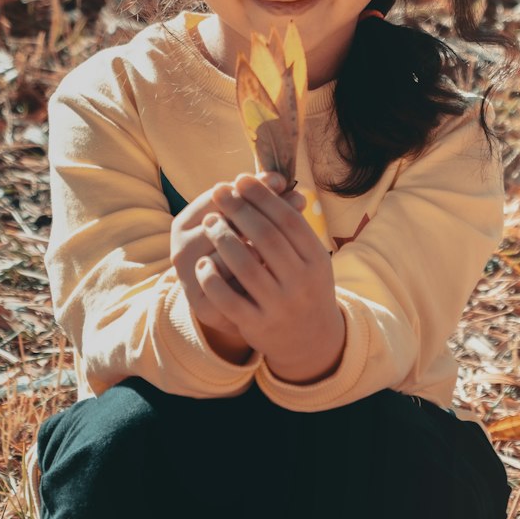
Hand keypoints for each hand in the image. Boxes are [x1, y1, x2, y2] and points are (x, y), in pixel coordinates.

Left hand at [196, 173, 344, 383]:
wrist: (311, 339)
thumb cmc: (304, 285)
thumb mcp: (308, 256)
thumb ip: (289, 224)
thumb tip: (260, 182)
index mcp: (316, 259)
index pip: (287, 219)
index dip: (262, 196)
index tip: (242, 179)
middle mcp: (301, 282)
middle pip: (266, 237)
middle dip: (240, 209)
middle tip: (221, 191)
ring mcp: (279, 305)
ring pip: (245, 265)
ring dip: (223, 238)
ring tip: (211, 221)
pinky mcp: (257, 325)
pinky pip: (227, 299)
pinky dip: (212, 278)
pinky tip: (203, 262)